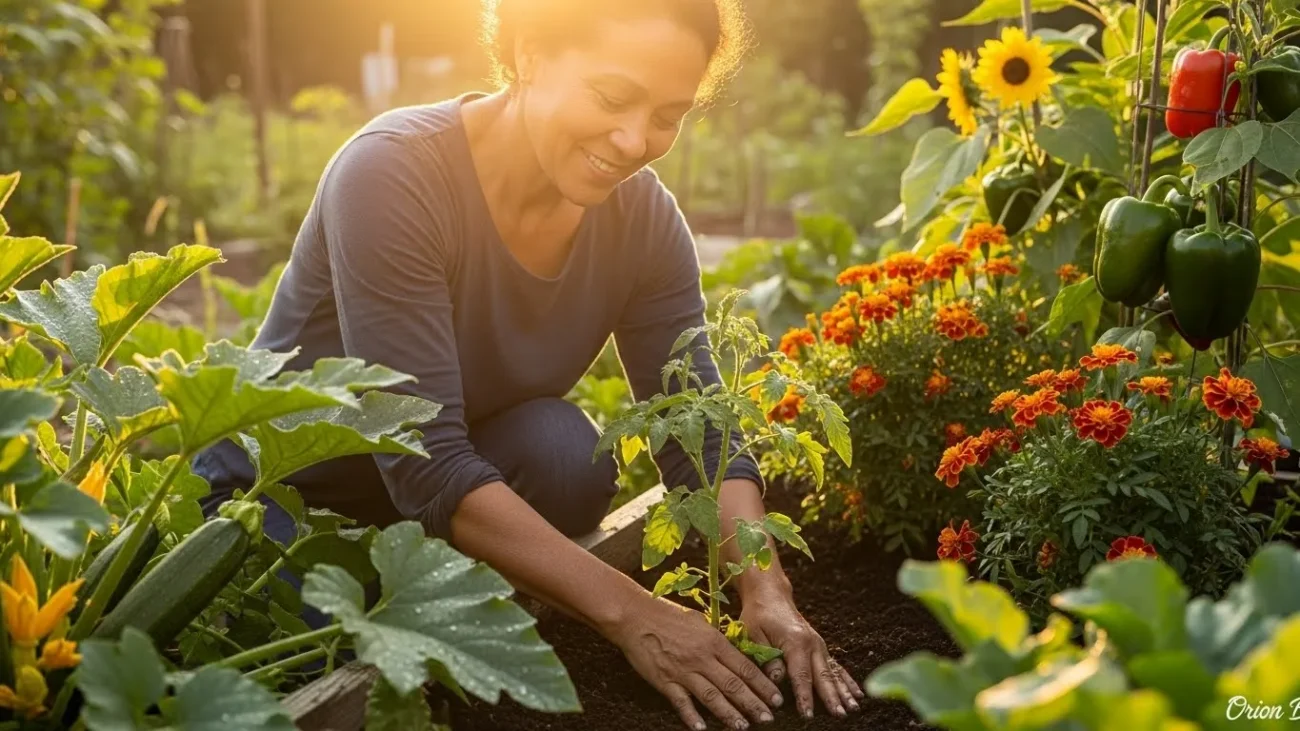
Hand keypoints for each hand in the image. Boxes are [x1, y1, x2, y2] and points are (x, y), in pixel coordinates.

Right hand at [609, 595, 784, 729]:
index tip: (776, 699)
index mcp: (713, 641)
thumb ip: (717, 641)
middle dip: (753, 703)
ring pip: (711, 696)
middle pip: (733, 685)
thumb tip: (736, 657)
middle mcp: (702, 658)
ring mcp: (683, 671)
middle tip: (768, 719)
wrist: (635, 615)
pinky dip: (691, 716)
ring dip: (729, 714)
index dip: (762, 685)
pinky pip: (681, 702)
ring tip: (743, 727)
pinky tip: (702, 728)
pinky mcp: (664, 680)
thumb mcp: (699, 622)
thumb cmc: (668, 615)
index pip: (744, 667)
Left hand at [740, 588, 861, 718]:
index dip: (804, 696)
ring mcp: (819, 645)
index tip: (808, 715)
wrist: (771, 595)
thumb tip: (777, 679)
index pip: (801, 675)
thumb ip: (766, 657)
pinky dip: (847, 680)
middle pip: (823, 676)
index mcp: (795, 642)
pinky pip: (836, 666)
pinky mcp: (821, 647)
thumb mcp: (753, 634)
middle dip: (832, 697)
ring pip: (833, 672)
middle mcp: (812, 644)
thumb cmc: (759, 615)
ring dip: (844, 691)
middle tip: (840, 715)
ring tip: (854, 709)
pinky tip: (857, 694)